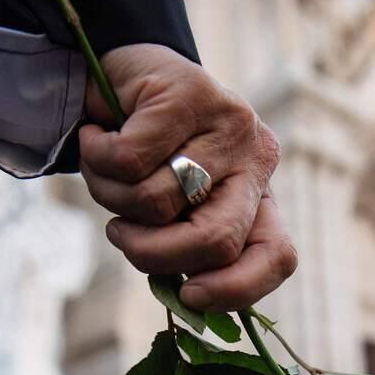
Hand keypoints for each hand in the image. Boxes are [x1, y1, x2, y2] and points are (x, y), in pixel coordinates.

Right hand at [78, 44, 296, 310]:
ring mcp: (231, 124)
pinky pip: (128, 161)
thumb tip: (185, 299)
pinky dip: (97, 158)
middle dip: (155, 254)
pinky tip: (96, 137)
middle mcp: (257, 160)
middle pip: (217, 240)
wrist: (119, 74)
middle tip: (121, 235)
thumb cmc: (145, 156)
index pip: (278, 256)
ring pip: (158, 202)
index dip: (237, 290)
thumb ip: (183, 245)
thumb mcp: (170, 208)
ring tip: (105, 172)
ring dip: (112, 198)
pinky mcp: (191, 93)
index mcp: (259, 197)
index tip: (189, 295)